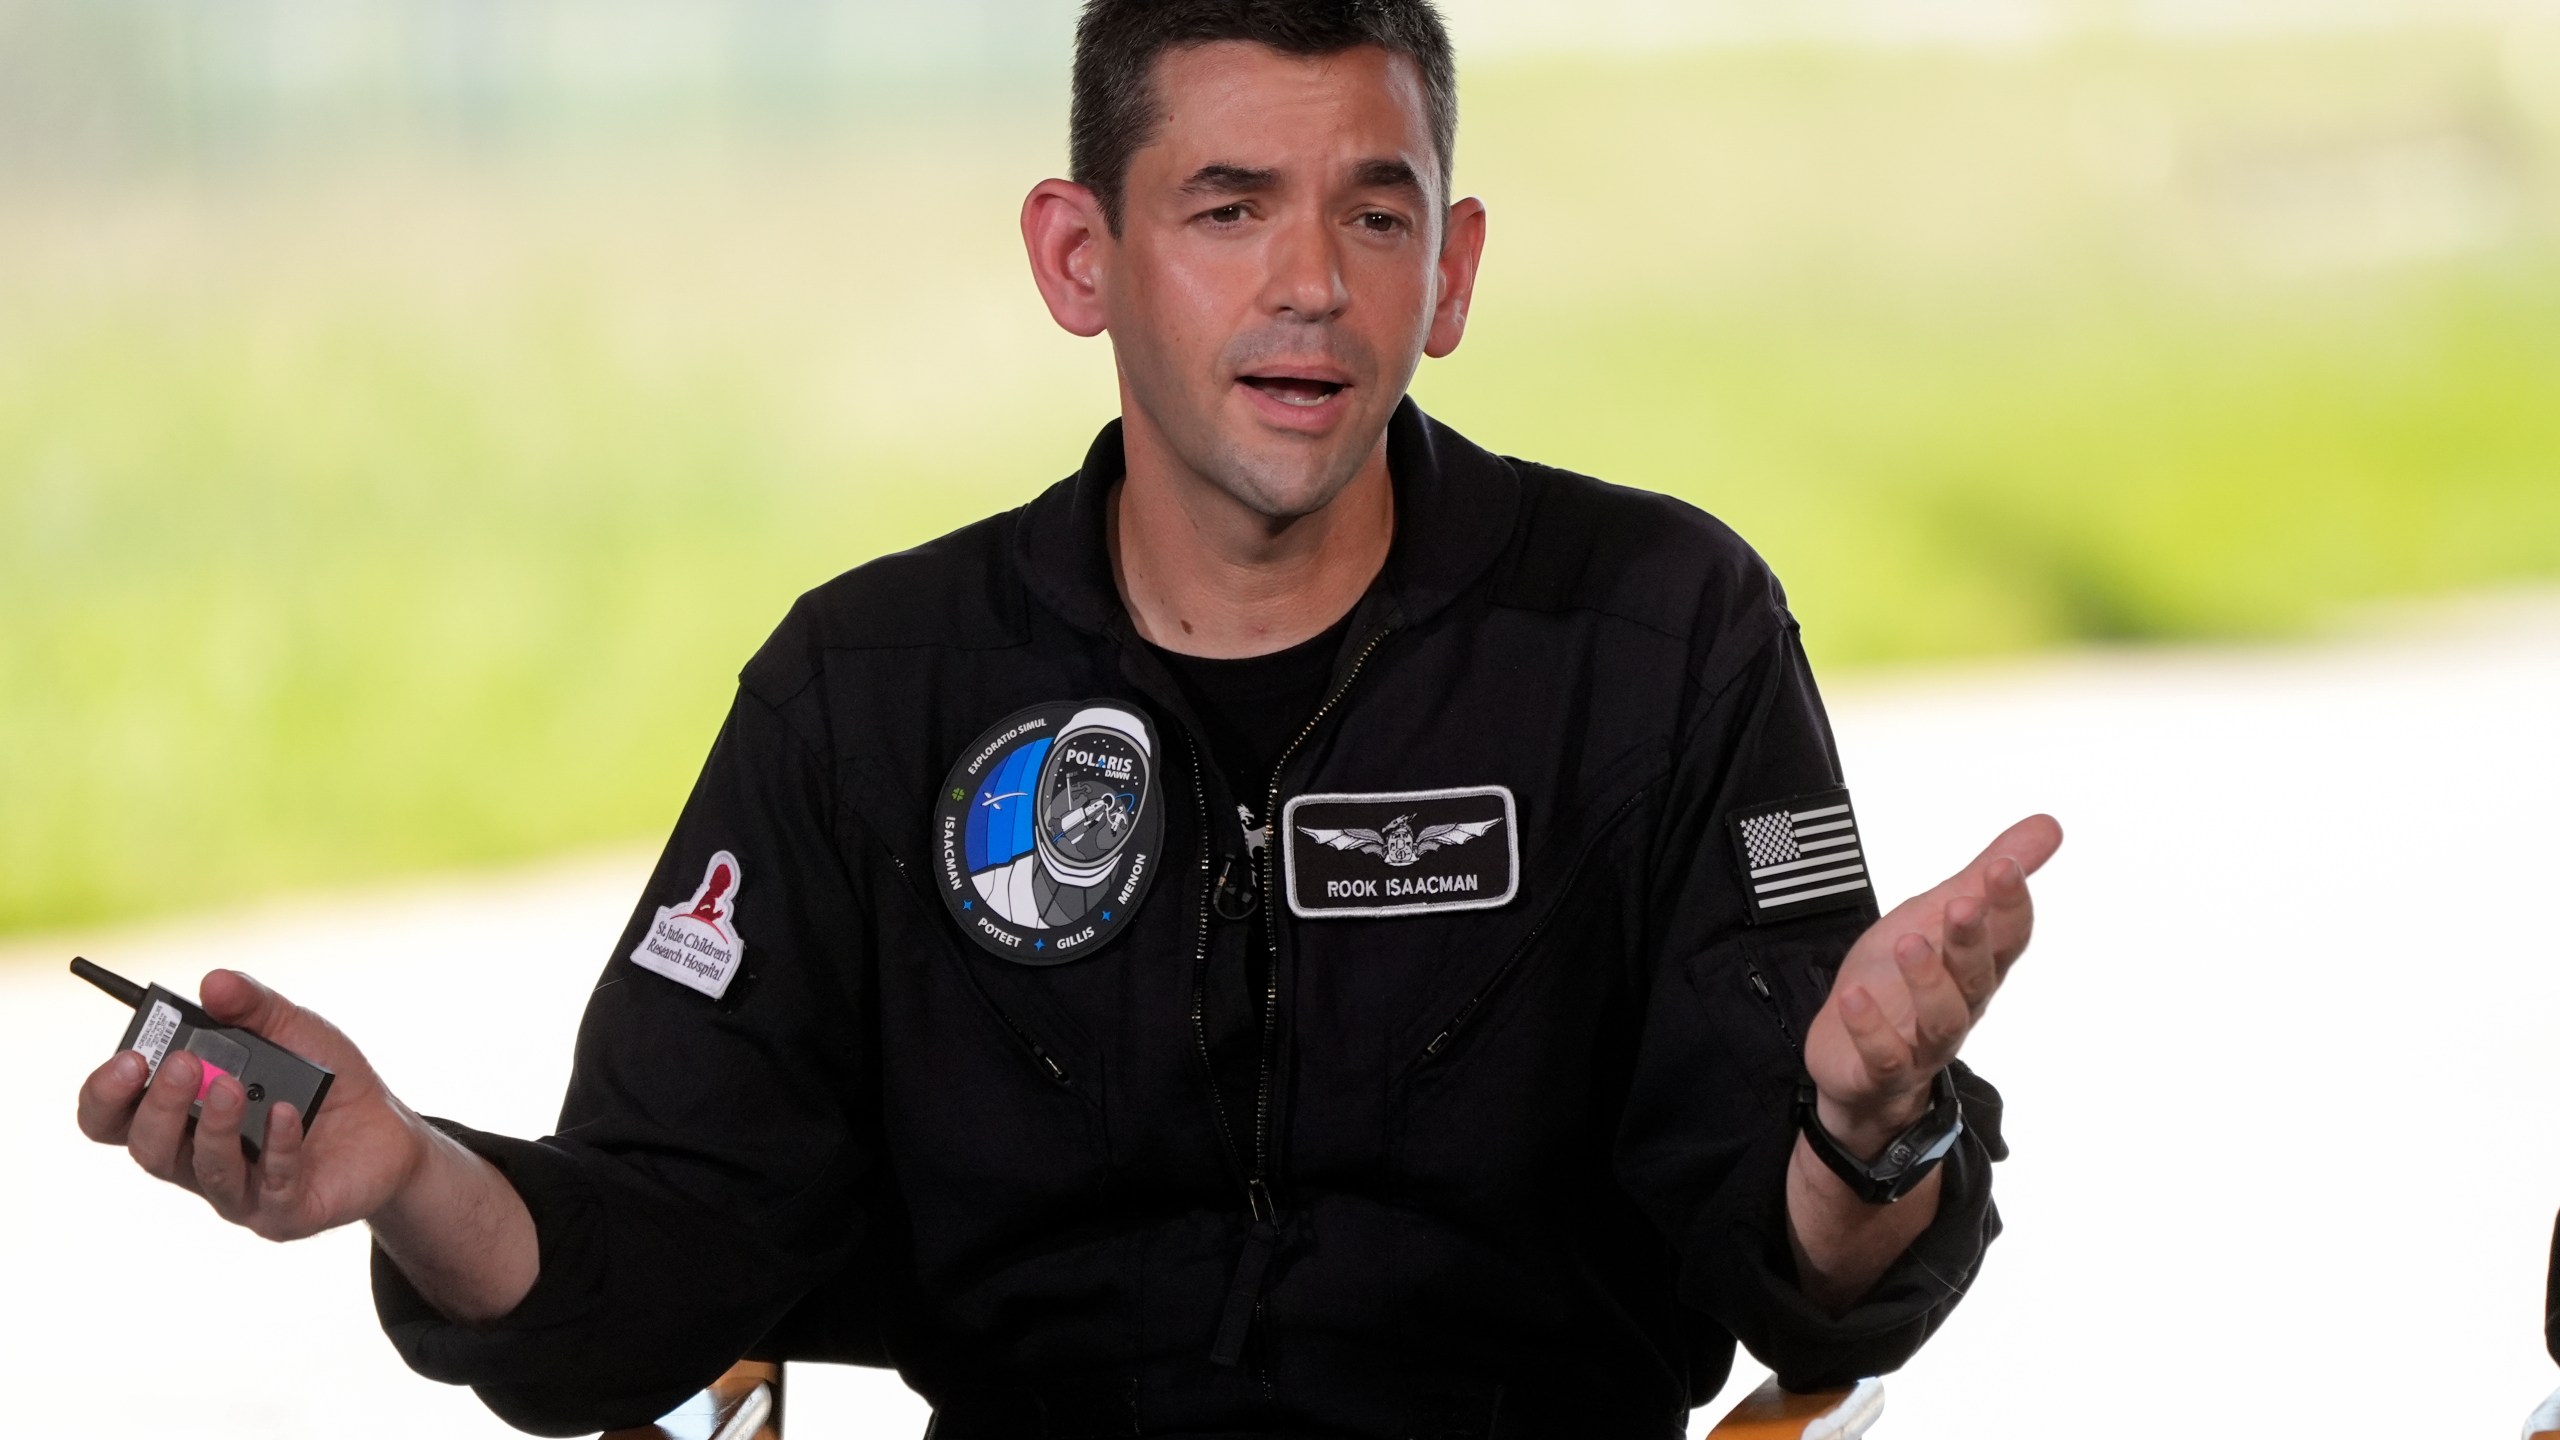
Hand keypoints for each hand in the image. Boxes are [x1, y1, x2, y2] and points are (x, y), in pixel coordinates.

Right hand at [74, 969, 428, 1241]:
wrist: (390, 1131)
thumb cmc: (326, 1080)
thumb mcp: (293, 1030)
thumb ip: (252, 1007)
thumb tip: (213, 983)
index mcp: (180, 1116)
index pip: (113, 1117)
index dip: (106, 1094)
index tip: (130, 1057)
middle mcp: (197, 1159)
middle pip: (146, 1147)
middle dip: (158, 1105)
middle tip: (183, 1064)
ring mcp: (239, 1191)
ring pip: (204, 1170)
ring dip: (213, 1127)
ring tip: (230, 1086)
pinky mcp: (284, 1213)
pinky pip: (271, 1186)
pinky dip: (278, 1147)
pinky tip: (289, 1113)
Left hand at [1802, 814, 2062, 1156]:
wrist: (1854, 1058)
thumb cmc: (1901, 981)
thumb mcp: (1935, 916)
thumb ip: (1983, 878)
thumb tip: (2050, 825)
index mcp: (1976, 967)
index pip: (2008, 938)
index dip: (2010, 905)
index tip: (2003, 866)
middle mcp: (1960, 1006)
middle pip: (1978, 977)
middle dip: (1973, 940)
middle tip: (1964, 903)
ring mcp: (1923, 1043)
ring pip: (1941, 1019)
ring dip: (1928, 981)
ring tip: (1908, 943)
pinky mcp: (1882, 1072)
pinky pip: (1885, 1056)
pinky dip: (1871, 1029)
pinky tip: (1854, 998)